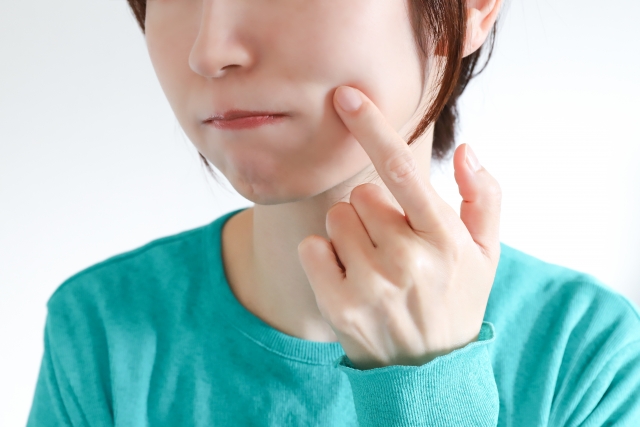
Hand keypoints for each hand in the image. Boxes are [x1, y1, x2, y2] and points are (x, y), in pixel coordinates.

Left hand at [297, 86, 501, 369]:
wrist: (429, 372)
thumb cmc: (456, 301)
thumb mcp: (486, 253)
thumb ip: (483, 197)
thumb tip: (468, 150)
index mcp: (444, 238)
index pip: (403, 170)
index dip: (373, 127)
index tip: (345, 96)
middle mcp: (407, 260)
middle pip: (361, 193)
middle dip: (373, 210)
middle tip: (392, 243)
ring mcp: (370, 284)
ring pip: (336, 217)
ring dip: (350, 232)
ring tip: (373, 263)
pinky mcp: (338, 304)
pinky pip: (312, 247)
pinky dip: (324, 254)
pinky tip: (348, 276)